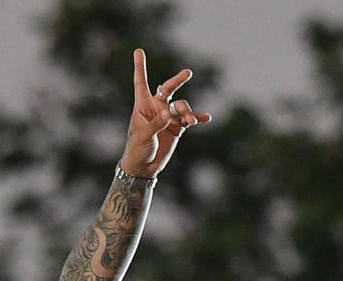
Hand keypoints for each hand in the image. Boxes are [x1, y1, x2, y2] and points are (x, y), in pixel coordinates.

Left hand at [122, 49, 207, 178]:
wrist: (144, 167)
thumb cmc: (137, 149)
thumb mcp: (143, 135)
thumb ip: (156, 123)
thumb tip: (169, 114)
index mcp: (143, 106)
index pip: (141, 82)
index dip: (140, 67)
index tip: (139, 51)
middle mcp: (157, 107)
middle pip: (168, 88)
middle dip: (178, 80)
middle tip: (188, 73)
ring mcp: (168, 117)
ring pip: (181, 106)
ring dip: (187, 111)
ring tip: (189, 120)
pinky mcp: (177, 127)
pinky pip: (190, 119)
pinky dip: (198, 118)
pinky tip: (206, 118)